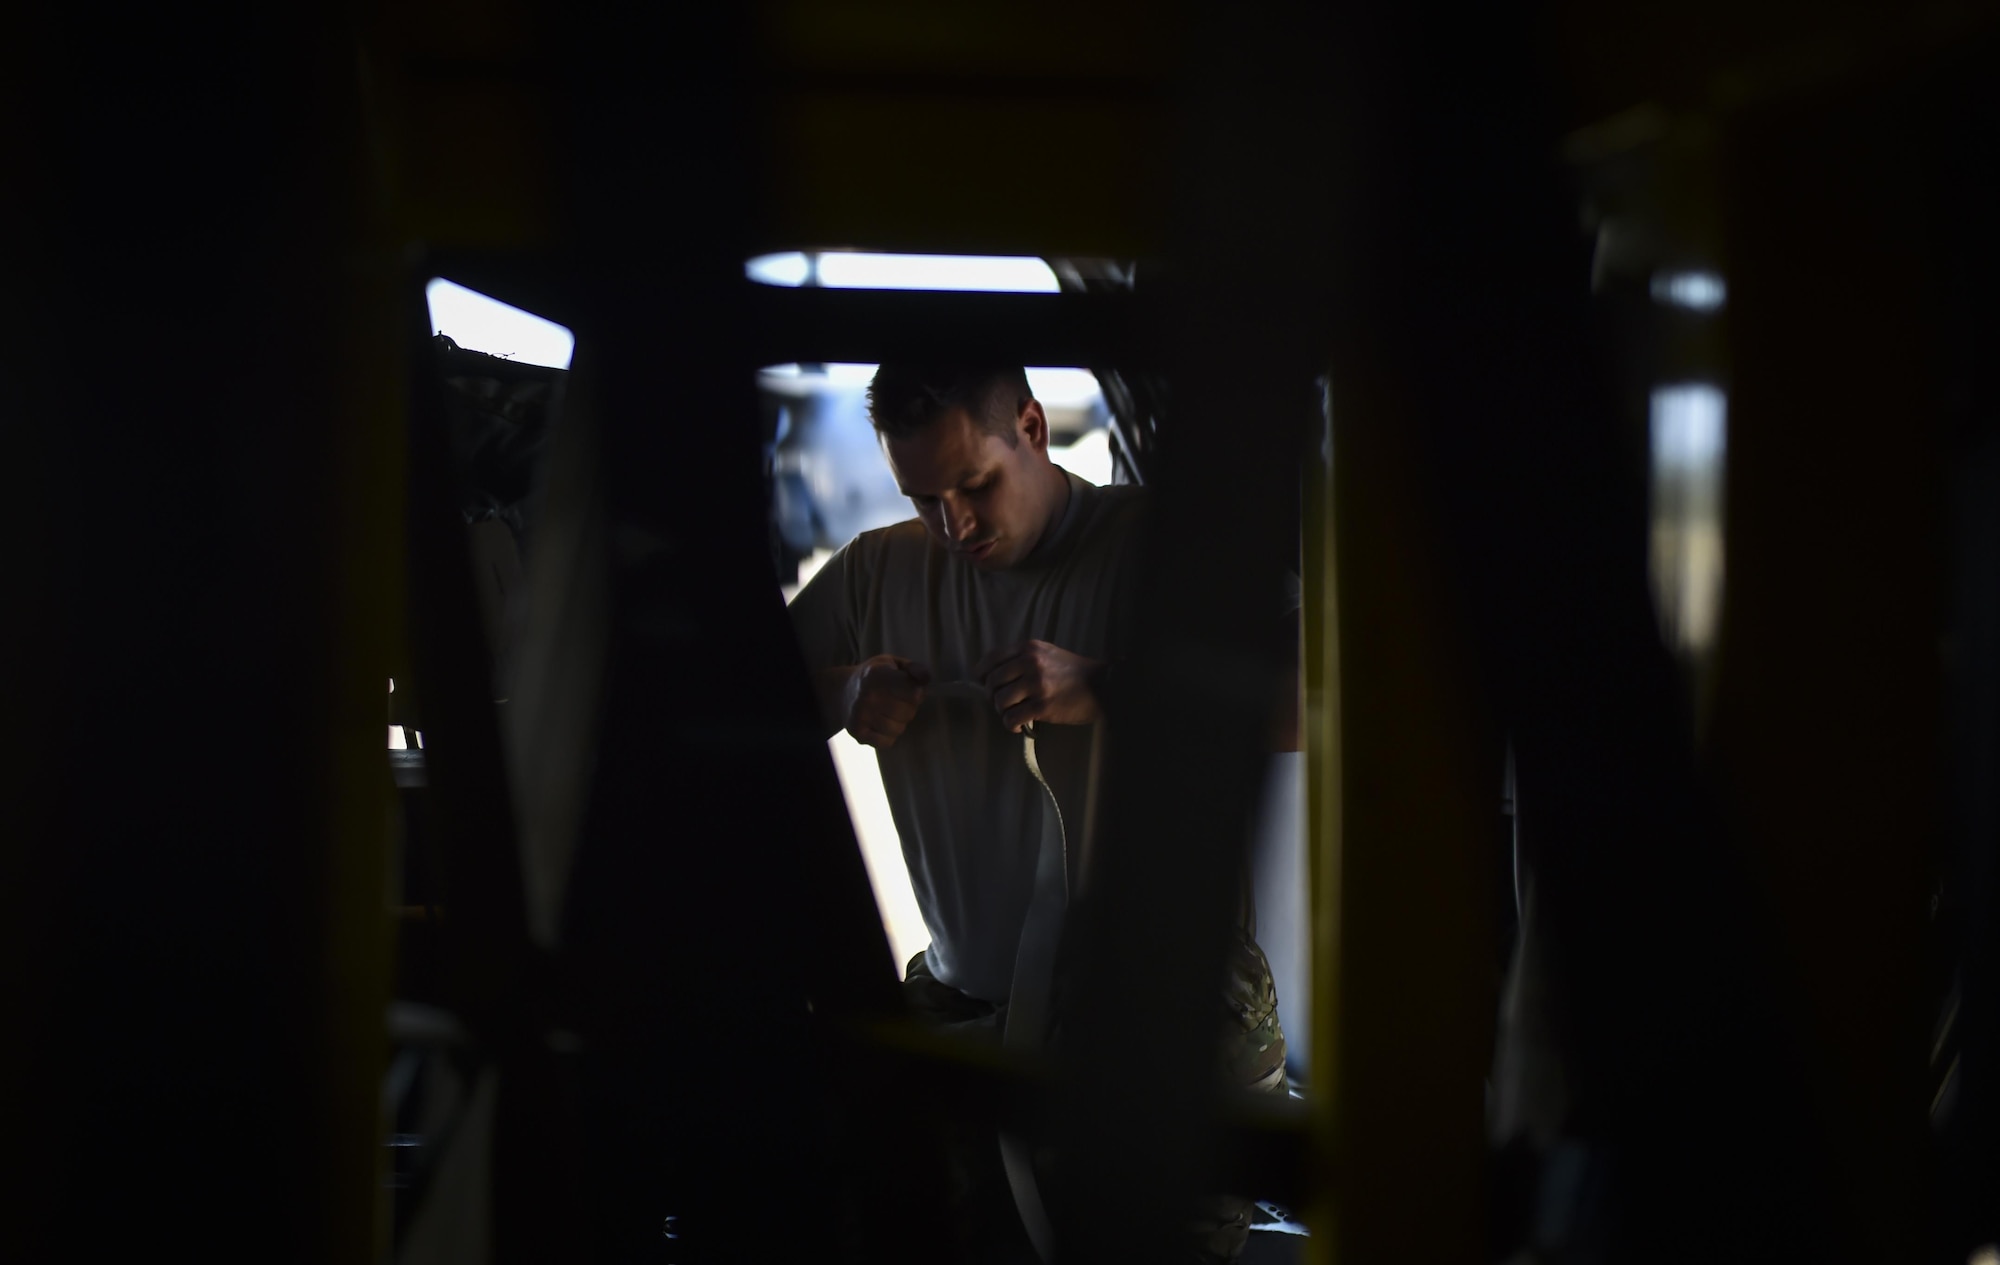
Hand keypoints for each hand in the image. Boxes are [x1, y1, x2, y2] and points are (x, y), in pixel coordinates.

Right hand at [842, 655, 930, 748]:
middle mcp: (868, 696)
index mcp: (878, 675)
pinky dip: (889, 736)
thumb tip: (926, 679)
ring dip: (900, 722)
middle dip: (910, 707)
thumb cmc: (875, 676)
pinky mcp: (858, 733)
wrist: (842, 691)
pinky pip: (887, 742)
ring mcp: (861, 716)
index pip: (912, 691)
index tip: (913, 690)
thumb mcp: (893, 663)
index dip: (917, 692)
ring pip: (899, 729)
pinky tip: (881, 724)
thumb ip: (914, 668)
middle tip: (899, 701)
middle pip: (908, 711)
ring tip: (889, 712)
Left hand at [974, 640, 1103, 732]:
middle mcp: (1030, 663)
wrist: (1101, 686)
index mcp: (1029, 648)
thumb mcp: (1047, 653)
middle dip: (993, 696)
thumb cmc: (1073, 671)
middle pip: (992, 682)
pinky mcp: (1042, 706)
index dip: (982, 674)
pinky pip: (1012, 718)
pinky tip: (1019, 725)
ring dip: (1003, 712)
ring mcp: (1036, 684)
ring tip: (1014, 714)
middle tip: (1003, 703)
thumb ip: (1022, 658)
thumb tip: (994, 675)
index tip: (985, 684)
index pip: (991, 659)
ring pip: (999, 702)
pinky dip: (1011, 725)